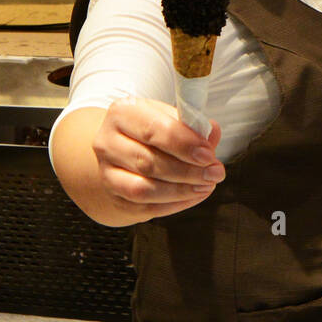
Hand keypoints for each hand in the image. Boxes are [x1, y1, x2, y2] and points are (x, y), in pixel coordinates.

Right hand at [92, 95, 225, 222]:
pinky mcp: (115, 198)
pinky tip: (193, 195)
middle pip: (148, 162)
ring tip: (206, 185)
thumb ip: (191, 125)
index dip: (183, 144)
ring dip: (182, 190)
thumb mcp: (168, 118)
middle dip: (188, 171)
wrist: (121, 153)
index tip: (208, 154)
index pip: (153, 130)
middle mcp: (107, 142)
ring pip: (144, 189)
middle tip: (214, 172)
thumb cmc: (149, 132)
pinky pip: (146, 208)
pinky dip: (175, 204)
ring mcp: (107, 173)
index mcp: (122, 113)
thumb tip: (212, 131)